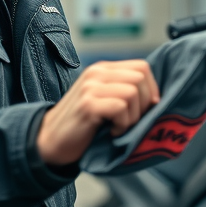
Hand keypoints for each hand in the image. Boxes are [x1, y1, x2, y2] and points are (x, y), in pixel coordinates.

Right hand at [37, 60, 159, 165]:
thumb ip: (123, 91)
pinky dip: (122, 125)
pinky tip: (112, 132)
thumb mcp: (103, 99)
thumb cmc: (82, 124)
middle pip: (140, 78)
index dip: (151, 89)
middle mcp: (96, 73)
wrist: (49, 140)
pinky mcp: (87, 104)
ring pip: (132, 93)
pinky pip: (120, 108)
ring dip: (133, 117)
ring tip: (119, 127)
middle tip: (131, 121)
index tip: (146, 109)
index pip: (142, 66)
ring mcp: (91, 87)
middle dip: (144, 104)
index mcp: (103, 69)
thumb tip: (156, 99)